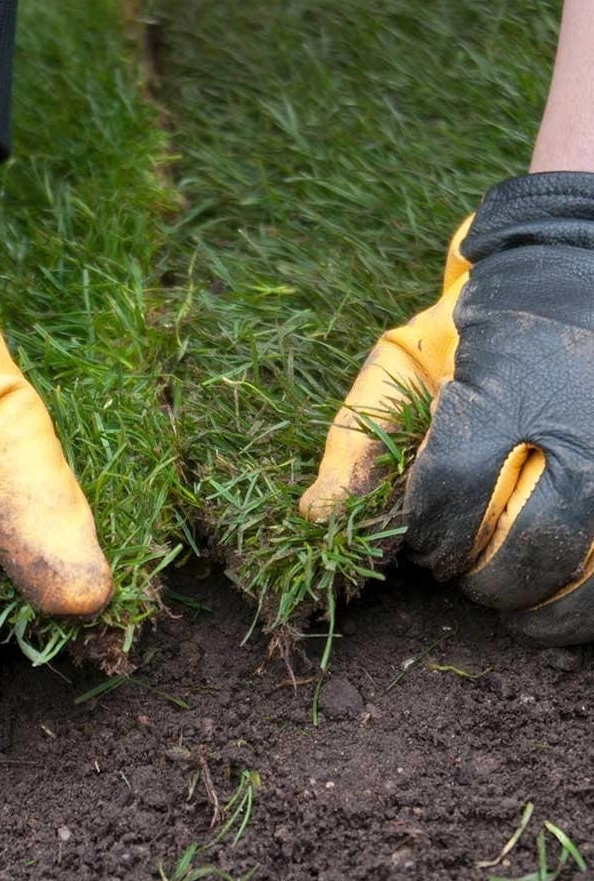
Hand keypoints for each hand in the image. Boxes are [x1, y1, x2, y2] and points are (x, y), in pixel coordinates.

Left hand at [301, 172, 593, 645]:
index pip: (456, 484)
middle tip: (461, 571)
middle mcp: (579, 418)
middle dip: (483, 576)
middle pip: (531, 540)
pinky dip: (588, 602)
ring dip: (542, 603)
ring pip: (592, 567)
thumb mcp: (398, 367)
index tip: (417, 540)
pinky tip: (560, 600)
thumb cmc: (465, 332)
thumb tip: (315, 519)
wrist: (563, 276)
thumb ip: (354, 443)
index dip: (428, 530)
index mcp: (504, 384)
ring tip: (510, 599)